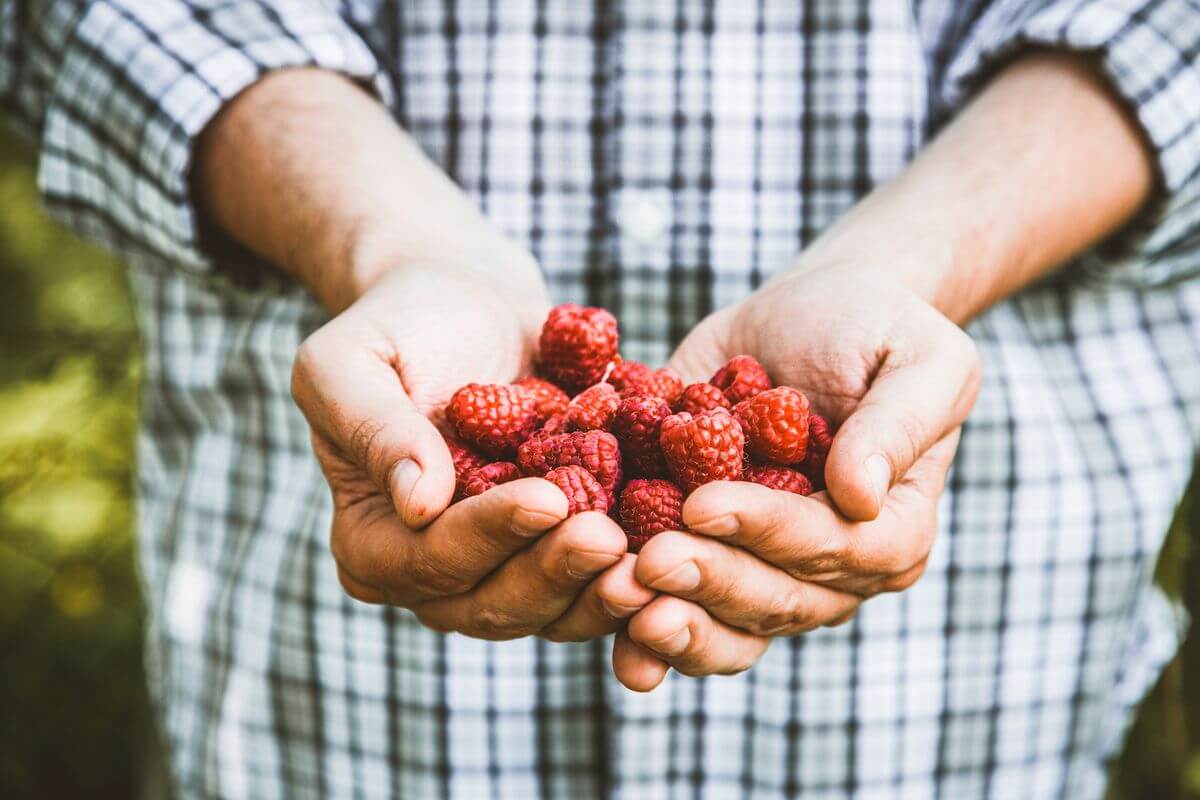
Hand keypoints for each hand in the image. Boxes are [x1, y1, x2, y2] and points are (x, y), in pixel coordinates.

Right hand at [292, 259, 651, 639]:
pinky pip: (597, 581)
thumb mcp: (351, 361)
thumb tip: (418, 503)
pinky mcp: (559, 555)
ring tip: (657, 557)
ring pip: (555, 608)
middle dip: (556, 573)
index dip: (490, 536)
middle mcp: (435, 577)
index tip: (549, 499)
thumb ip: (374, 428)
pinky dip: (638, 570)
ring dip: (604, 591)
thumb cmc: (401, 323)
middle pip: (495, 601)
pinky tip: (682, 544)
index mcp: (373, 543)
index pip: (430, 559)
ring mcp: (503, 572)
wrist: (471, 304)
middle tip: (612, 539)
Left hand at [612, 268, 979, 689]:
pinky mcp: (706, 552)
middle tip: (647, 563)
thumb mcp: (921, 358)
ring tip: (614, 598)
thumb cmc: (875, 329)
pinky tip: (596, 615)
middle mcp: (829, 568)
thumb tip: (859, 493)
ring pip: (724, 623)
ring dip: (669, 623)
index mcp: (890, 529)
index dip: (771, 533)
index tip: (704, 503)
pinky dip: (634, 622)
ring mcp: (764, 569)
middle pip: (775, 599)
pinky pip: (676, 602)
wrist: (810, 316)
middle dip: (709, 582)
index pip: (837, 549)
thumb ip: (899, 423)